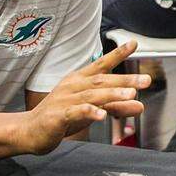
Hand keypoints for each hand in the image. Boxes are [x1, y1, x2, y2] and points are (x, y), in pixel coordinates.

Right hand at [13, 41, 149, 154]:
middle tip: (146, 80)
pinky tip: (102, 115)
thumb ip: (117, 106)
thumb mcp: (92, 110)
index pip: (101, 64)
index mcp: (79, 80)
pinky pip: (75, 112)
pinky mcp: (57, 117)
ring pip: (91, 95)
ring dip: (112, 94)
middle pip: (101, 80)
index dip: (117, 54)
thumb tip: (141, 105)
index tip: (134, 44)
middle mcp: (72, 86)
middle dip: (125, 79)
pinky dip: (89, 112)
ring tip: (131, 94)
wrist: (29, 131)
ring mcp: (64, 100)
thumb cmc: (62, 116)